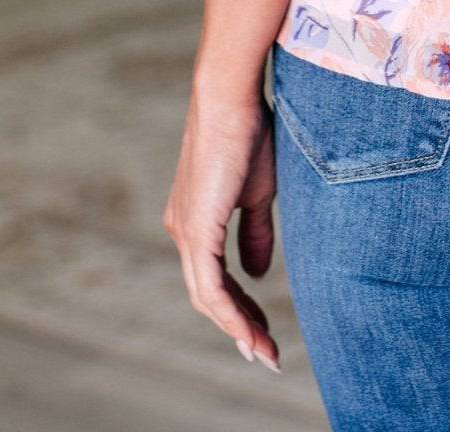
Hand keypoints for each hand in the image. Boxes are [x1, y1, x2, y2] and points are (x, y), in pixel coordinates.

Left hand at [164, 79, 279, 370]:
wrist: (231, 98)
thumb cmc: (247, 133)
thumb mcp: (258, 191)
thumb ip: (255, 233)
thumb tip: (257, 274)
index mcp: (194, 220)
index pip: (215, 276)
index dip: (240, 306)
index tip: (264, 330)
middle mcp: (182, 230)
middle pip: (207, 295)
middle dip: (239, 326)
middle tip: (267, 352)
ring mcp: (185, 232)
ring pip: (207, 297)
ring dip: (238, 327)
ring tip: (266, 351)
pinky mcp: (196, 230)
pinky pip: (212, 286)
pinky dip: (232, 312)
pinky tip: (251, 330)